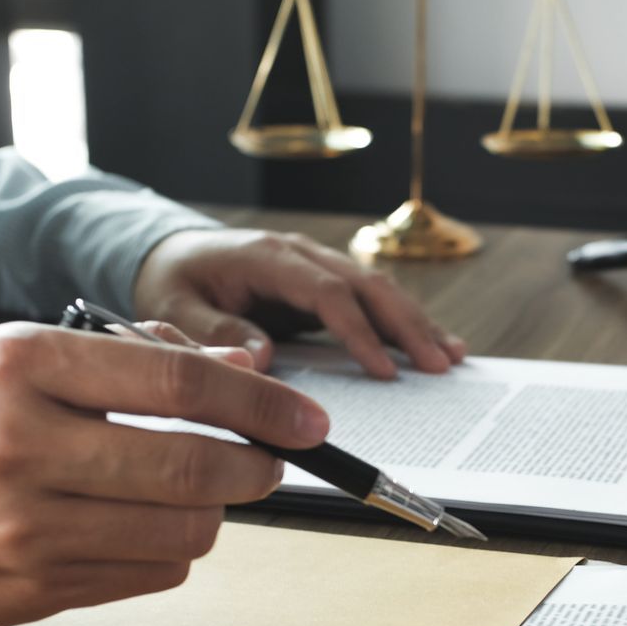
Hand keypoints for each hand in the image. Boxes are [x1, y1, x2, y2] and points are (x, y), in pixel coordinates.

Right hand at [0, 321, 329, 625]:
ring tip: (200, 492)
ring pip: (182, 534)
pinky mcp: (28, 592)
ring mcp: (22, 530)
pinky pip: (148, 577)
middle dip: (257, 467)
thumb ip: (138, 360)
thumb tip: (246, 373)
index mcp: (23, 369)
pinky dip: (169, 551)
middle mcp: (21, 449)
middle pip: (193, 469)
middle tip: (270, 461)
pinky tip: (141, 527)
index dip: (261, 407)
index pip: (177, 386)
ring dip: (216, 514)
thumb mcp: (27, 356)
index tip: (308, 419)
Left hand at [131, 228, 467, 378]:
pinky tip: (435, 343)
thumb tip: (263, 359)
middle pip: (368, 284)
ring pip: (379, 289)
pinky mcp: (326, 283)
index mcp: (267, 257)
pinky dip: (405, 322)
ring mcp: (318, 265)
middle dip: (408, 325)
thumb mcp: (176, 308)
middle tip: (438, 365)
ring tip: (451, 357)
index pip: (327, 292)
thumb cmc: (175, 282)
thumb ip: (214, 332)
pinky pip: (372, 300)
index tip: (383, 371)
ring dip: (416, 322)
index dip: (359, 331)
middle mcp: (302, 254)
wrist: (175, 256)